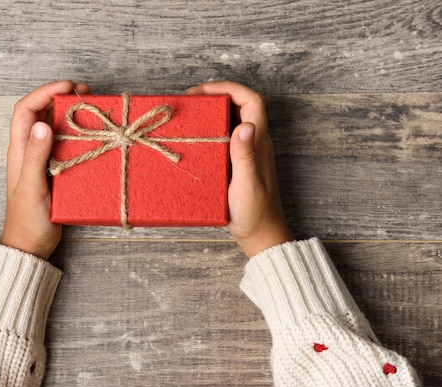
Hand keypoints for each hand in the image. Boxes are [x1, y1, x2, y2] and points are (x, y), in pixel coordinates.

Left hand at [0, 80, 90, 258]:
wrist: (31, 246)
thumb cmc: (27, 221)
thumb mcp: (32, 188)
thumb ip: (35, 156)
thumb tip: (43, 124)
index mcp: (19, 150)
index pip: (27, 110)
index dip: (45, 92)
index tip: (67, 87)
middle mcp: (31, 150)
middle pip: (42, 112)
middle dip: (61, 97)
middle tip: (85, 92)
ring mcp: (44, 160)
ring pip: (56, 127)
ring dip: (71, 113)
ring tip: (92, 105)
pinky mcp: (57, 170)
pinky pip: (66, 144)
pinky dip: (78, 133)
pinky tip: (92, 133)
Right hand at [186, 81, 292, 257]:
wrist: (260, 235)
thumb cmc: (255, 213)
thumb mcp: (247, 184)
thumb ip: (246, 156)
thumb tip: (245, 125)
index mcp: (259, 142)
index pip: (251, 101)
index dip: (229, 89)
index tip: (203, 92)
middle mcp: (254, 142)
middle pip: (239, 106)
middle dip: (215, 96)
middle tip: (189, 101)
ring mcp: (246, 153)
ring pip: (231, 121)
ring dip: (211, 113)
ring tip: (188, 116)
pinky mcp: (237, 163)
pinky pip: (224, 138)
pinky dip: (209, 131)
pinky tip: (193, 139)